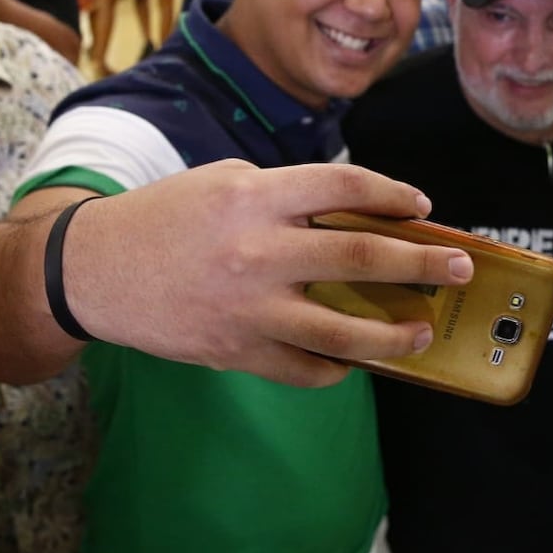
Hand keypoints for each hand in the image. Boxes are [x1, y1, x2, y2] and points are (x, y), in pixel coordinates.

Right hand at [64, 160, 474, 386]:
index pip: (347, 188)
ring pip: (344, 330)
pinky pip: (303, 369)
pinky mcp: (235, 351)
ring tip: (421, 332)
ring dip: (394, 334)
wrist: (94, 269)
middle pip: (364, 257)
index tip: (421, 208)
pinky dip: (335, 368)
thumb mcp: (225, 183)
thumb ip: (286, 197)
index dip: (394, 196)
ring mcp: (249, 308)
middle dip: (424, 263)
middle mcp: (258, 250)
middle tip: (459, 268)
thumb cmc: (164, 217)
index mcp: (256, 196)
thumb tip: (354, 219)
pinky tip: (352, 362)